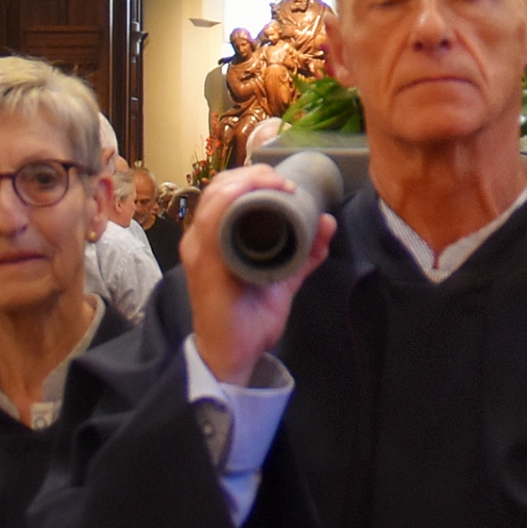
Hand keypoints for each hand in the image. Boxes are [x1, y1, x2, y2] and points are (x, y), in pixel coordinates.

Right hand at [182, 165, 332, 386]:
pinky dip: (229, 201)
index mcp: (216, 237)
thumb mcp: (285, 275)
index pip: (225, 190)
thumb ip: (307, 251)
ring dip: (245, 182)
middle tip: (281, 180)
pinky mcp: (203, 265)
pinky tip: (249, 194)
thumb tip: (328, 221)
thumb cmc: (252, 315)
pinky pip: (210, 223)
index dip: (252, 175)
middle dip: (252, 174)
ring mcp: (199, 250)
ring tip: (274, 185)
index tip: (283, 180)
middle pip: (219, 187)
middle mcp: (200, 239)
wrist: (235, 353)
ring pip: (214, 198)